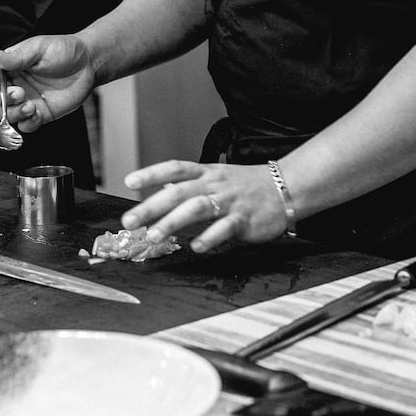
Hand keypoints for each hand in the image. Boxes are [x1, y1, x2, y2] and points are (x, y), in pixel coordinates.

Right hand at [0, 35, 95, 132]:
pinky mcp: (40, 113)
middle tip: (20, 92)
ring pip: (6, 114)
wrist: (89, 64)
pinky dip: (27, 123)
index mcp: (11, 65)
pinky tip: (37, 114)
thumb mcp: (40, 48)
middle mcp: (15, 83)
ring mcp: (26, 100)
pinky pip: (26, 125)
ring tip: (30, 106)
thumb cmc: (64, 50)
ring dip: (13, 113)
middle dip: (2, 97)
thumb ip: (17, 56)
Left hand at [120, 159, 290, 252]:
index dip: (151, 173)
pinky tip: (196, 247)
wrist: (287, 187)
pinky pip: (225, 228)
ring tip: (154, 234)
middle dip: (152, 206)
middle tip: (130, 220)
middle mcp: (215, 184)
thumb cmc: (248, 185)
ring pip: (197, 208)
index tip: (129, 182)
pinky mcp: (244, 219)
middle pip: (179, 191)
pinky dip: (209, 237)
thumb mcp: (217, 177)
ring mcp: (229, 201)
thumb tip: (163, 187)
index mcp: (207, 172)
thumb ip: (190, 183)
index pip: (174, 168)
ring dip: (173, 221)